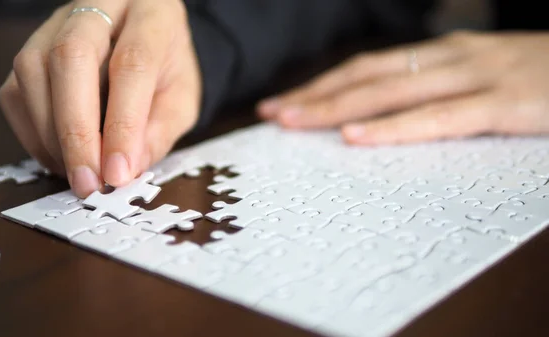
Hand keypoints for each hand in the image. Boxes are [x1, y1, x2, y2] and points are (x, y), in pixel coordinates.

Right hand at [0, 0, 200, 196]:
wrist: (146, 37)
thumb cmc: (166, 67)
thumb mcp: (182, 99)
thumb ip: (159, 131)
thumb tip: (124, 170)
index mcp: (151, 15)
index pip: (132, 63)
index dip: (122, 123)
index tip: (118, 173)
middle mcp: (99, 8)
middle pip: (71, 57)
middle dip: (77, 130)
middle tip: (88, 182)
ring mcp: (56, 24)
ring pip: (33, 71)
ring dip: (52, 136)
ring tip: (78, 174)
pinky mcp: (30, 49)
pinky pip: (15, 92)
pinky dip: (34, 134)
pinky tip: (60, 157)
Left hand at [257, 31, 548, 144]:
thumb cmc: (542, 76)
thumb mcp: (484, 75)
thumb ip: (439, 90)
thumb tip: (388, 115)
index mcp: (444, 54)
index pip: (368, 67)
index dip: (323, 84)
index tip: (286, 101)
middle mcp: (451, 58)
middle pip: (367, 77)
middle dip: (315, 96)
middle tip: (273, 113)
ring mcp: (476, 77)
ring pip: (391, 92)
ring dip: (336, 107)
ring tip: (294, 123)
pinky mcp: (503, 104)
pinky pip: (439, 118)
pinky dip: (394, 128)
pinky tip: (357, 138)